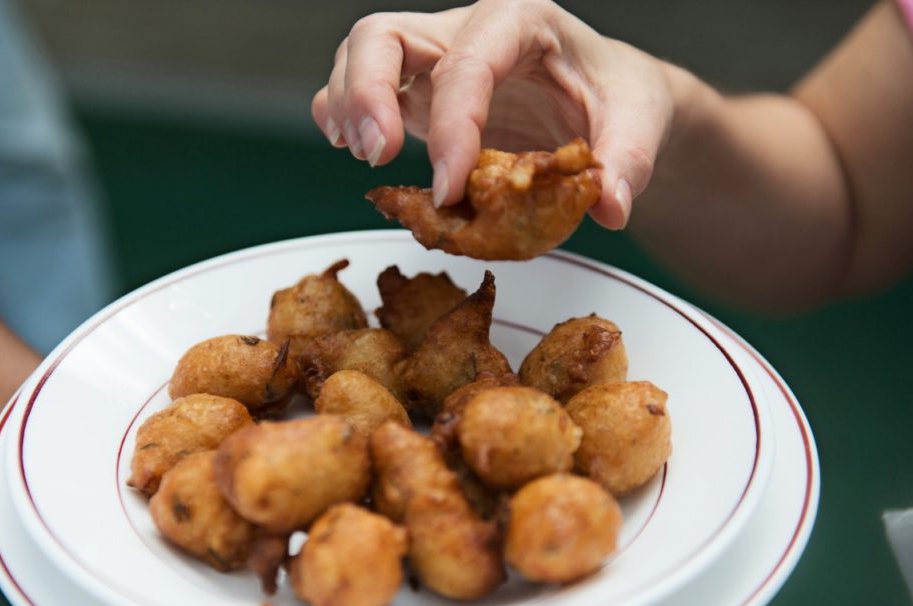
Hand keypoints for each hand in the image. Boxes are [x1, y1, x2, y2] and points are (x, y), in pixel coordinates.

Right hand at [312, 0, 673, 228]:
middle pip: (385, 35)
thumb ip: (627, 158)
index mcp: (521, 21)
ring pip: (362, 54)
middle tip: (378, 155)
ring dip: (347, 106)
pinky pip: (361, 85)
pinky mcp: (418, 89)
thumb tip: (610, 205)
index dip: (452, 127)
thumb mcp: (640, 119)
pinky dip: (342, 113)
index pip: (469, 63)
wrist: (605, 94)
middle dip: (367, 93)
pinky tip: (355, 147)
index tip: (450, 190)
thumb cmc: (617, 94)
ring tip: (367, 156)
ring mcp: (435, 56)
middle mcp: (468, 29)